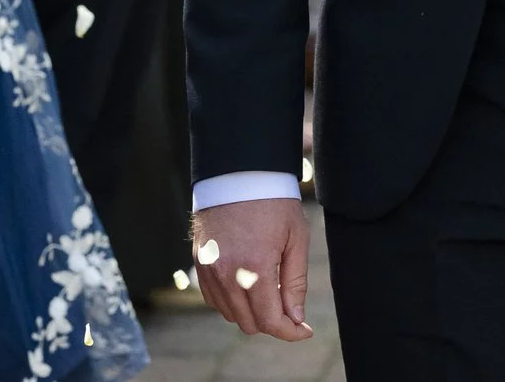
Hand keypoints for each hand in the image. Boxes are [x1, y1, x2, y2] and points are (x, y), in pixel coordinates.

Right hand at [194, 198, 313, 340]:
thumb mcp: (296, 239)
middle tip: (290, 308)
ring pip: (230, 315)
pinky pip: (214, 300)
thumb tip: (295, 319)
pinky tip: (248, 286)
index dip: (290, 332)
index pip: (270, 320)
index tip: (304, 331)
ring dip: (252, 313)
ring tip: (271, 292)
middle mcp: (227, 275)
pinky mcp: (199, 265)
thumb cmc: (274, 203)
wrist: (238, 173)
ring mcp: (209, 271)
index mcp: (255, 268)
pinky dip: (232, 302)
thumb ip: (295, 283)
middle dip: (273, 322)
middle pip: (249, 323)